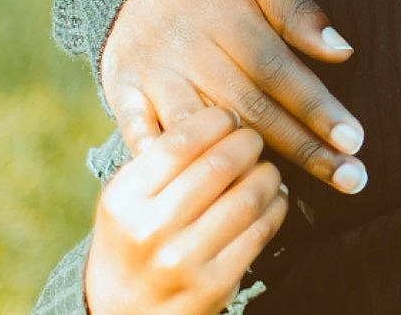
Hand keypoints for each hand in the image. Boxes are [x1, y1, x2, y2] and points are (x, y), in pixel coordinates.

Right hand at [85, 106, 287, 314]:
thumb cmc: (132, 242)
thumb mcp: (126, 200)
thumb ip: (162, 160)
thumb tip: (221, 115)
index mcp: (124, 200)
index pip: (181, 140)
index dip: (217, 120)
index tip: (228, 118)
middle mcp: (151, 230)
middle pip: (222, 163)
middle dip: (249, 142)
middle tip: (253, 140)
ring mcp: (184, 261)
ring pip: (249, 194)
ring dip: (268, 174)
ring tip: (264, 170)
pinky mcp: (215, 285)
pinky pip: (262, 229)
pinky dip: (276, 206)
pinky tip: (271, 201)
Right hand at [104, 0, 368, 193]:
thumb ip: (298, 13)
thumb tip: (343, 51)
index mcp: (227, 20)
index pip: (280, 72)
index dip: (318, 108)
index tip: (355, 141)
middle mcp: (188, 52)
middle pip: (251, 110)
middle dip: (302, 149)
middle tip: (350, 179)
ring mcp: (153, 77)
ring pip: (201, 132)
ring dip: (243, 167)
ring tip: (288, 195)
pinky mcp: (123, 95)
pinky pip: (143, 139)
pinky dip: (174, 169)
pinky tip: (207, 196)